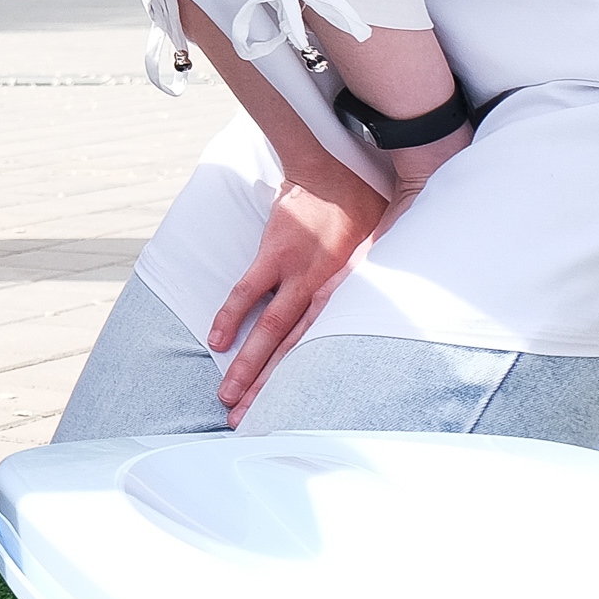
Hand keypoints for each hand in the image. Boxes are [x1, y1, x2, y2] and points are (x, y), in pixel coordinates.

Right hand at [208, 155, 393, 419]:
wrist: (337, 174)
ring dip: (248, 366)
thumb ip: (369, 291)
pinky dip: (232, 316)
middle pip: (293, 355)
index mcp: (347, 302)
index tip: (293, 417)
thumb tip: (377, 322)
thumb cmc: (364, 216)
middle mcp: (323, 297)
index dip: (306, 388)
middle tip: (247, 423)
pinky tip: (217, 341)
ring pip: (270, 333)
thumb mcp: (381, 260)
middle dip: (269, 391)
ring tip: (228, 396)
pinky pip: (248, 292)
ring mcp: (296, 276)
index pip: (324, 356)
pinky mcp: (274, 255)